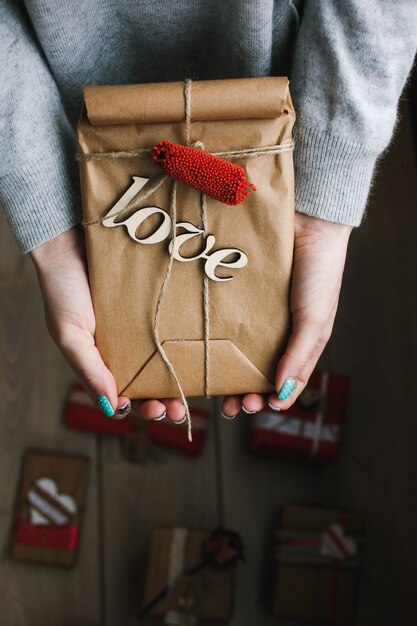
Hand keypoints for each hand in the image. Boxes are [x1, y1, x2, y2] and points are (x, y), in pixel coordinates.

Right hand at [29, 226, 185, 422]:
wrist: (71, 241)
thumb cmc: (63, 289)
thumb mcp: (70, 334)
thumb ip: (88, 369)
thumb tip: (110, 407)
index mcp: (104, 361)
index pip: (127, 395)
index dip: (142, 408)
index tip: (155, 410)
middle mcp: (128, 348)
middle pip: (153, 385)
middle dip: (166, 403)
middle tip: (178, 410)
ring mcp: (145, 328)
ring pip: (169, 361)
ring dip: (182, 380)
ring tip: (195, 390)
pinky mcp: (158, 306)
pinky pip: (177, 328)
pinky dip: (188, 342)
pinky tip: (200, 353)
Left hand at [221, 212, 351, 417]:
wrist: (307, 223)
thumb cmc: (320, 273)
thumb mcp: (314, 319)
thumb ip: (299, 355)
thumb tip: (282, 393)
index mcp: (301, 342)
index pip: (285, 379)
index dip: (270, 398)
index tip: (252, 408)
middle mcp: (277, 332)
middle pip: (257, 371)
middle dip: (244, 392)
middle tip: (228, 406)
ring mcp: (256, 315)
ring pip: (238, 350)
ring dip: (227, 371)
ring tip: (213, 386)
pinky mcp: (240, 297)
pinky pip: (226, 321)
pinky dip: (217, 337)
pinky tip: (202, 349)